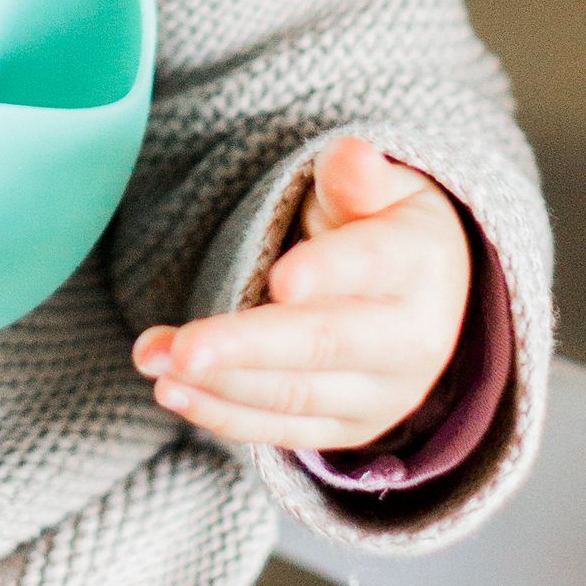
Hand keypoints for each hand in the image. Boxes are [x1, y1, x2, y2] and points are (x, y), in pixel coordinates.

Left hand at [131, 138, 470, 452]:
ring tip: (154, 359)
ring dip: (218, 382)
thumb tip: (352, 155)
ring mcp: (379, 394)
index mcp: (420, 264)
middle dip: (249, 347)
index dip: (327, 272)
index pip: (372, 266)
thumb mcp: (383, 187)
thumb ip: (355, 176)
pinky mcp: (347, 429)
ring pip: (294, 395)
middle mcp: (410, 341)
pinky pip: (283, 430)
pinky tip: (174, 393)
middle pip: (324, 345)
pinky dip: (224, 416)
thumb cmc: (384, 225)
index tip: (279, 281)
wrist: (430, 301)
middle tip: (183, 348)